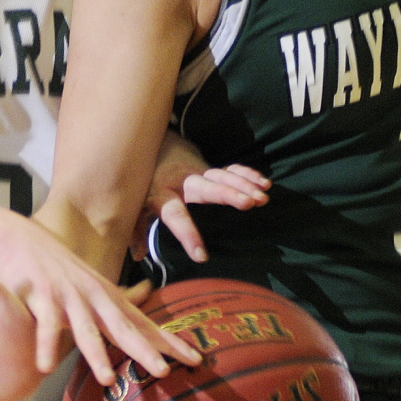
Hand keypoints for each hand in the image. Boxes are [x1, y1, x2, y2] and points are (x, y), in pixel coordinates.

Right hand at [0, 215, 200, 386]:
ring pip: (85, 328)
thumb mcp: (94, 282)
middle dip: (144, 350)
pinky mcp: (42, 296)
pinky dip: (46, 344)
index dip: (169, 342)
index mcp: (108, 299)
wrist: (21, 239)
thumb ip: (118, 296)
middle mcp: (94, 297)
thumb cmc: (59, 265)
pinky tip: (46, 366)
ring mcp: (68, 296)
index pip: (145, 325)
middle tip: (165, 371)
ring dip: (96, 353)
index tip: (197, 360)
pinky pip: (45, 323)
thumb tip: (148, 292)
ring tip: (107, 379)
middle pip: (123, 327)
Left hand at [132, 130, 269, 260]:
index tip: (201, 255)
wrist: (150, 144)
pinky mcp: (210, 168)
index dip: (187, 234)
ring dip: (243, 185)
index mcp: (162, 194)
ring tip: (262, 198)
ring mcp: (198, 172)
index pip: (175, 216)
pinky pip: (231, 169)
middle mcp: (182, 181)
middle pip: (206, 188)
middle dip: (227, 194)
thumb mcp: (135, 205)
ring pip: (222, 176)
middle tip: (247, 204)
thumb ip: (136, 230)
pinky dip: (247, 175)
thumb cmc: (143, 181)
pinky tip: (264, 184)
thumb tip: (136, 256)